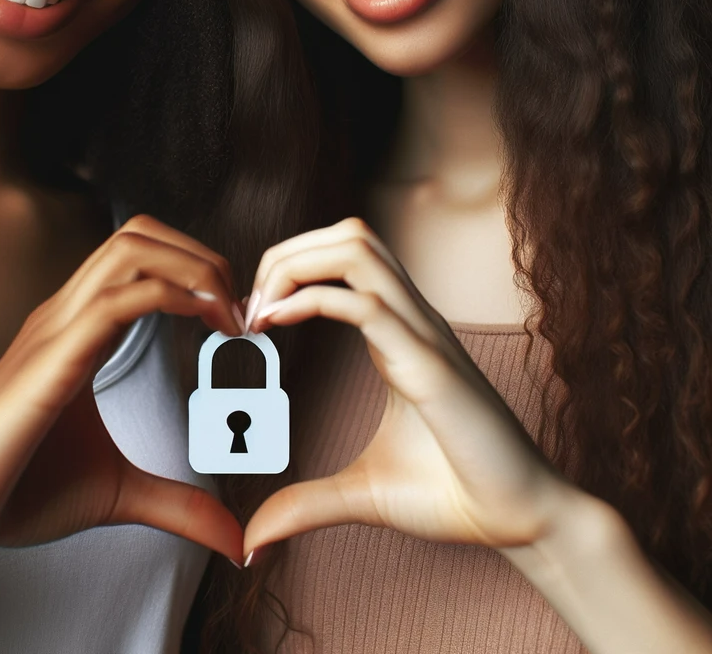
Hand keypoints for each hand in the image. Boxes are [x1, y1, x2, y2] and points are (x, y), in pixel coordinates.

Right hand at [0, 214, 244, 564]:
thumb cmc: (16, 495)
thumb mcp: (117, 493)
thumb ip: (177, 504)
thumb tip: (233, 535)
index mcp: (76, 328)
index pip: (140, 255)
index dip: (197, 270)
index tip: (236, 320)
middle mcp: (64, 314)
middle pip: (139, 233)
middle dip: (202, 256)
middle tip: (240, 311)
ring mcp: (53, 331)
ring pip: (129, 250)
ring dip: (193, 269)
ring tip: (228, 317)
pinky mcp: (48, 362)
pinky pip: (115, 302)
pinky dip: (172, 297)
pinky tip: (205, 326)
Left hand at [243, 217, 574, 558]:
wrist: (524, 523)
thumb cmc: (454, 494)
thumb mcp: (361, 493)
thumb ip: (305, 503)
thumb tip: (252, 539)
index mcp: (399, 332)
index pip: (343, 257)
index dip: (290, 270)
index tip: (252, 318)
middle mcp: (413, 320)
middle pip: (347, 235)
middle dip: (286, 253)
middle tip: (249, 307)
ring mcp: (424, 336)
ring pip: (357, 249)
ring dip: (297, 264)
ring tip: (262, 311)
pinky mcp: (430, 367)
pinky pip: (369, 307)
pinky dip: (314, 300)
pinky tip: (278, 322)